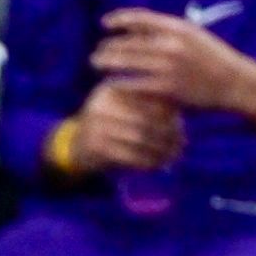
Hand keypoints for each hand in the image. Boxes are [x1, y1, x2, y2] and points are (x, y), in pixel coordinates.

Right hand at [66, 82, 183, 173]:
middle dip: (166, 134)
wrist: (73, 147)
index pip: (147, 99)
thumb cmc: (109, 126)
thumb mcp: (124, 110)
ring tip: (173, 156)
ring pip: (139, 138)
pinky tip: (156, 166)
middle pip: (145, 119)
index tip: (181, 127)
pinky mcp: (94, 146)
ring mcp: (95, 124)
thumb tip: (178, 120)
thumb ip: (149, 108)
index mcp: (112, 89)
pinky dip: (145, 162)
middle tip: (181, 144)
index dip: (168, 114)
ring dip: (159, 150)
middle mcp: (101, 103)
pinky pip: (128, 155)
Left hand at [91, 8, 255, 112]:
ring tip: (95, 64)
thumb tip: (135, 24)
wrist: (236, 84)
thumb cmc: (213, 59)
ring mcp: (168, 67)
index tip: (105, 23)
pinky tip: (108, 85)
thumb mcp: (194, 36)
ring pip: (126, 63)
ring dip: (106, 62)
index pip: (141, 18)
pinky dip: (118, 84)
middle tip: (96, 52)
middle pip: (128, 42)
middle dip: (108, 47)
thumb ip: (167, 30)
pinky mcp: (166, 89)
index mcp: (179, 28)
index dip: (119, 19)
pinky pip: (133, 85)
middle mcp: (172, 45)